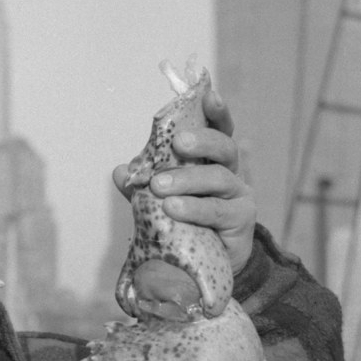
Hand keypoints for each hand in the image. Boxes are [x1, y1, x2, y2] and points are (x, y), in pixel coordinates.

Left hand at [113, 88, 256, 273]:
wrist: (205, 264)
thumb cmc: (184, 224)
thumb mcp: (159, 202)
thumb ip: (141, 186)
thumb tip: (119, 171)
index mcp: (211, 162)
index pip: (218, 130)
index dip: (216, 112)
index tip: (208, 96)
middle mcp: (229, 174)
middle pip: (223, 148)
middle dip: (201, 142)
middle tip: (178, 144)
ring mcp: (238, 197)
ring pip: (219, 178)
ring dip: (188, 180)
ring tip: (160, 187)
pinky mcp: (241, 221)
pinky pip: (217, 211)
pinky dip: (194, 208)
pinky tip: (173, 208)